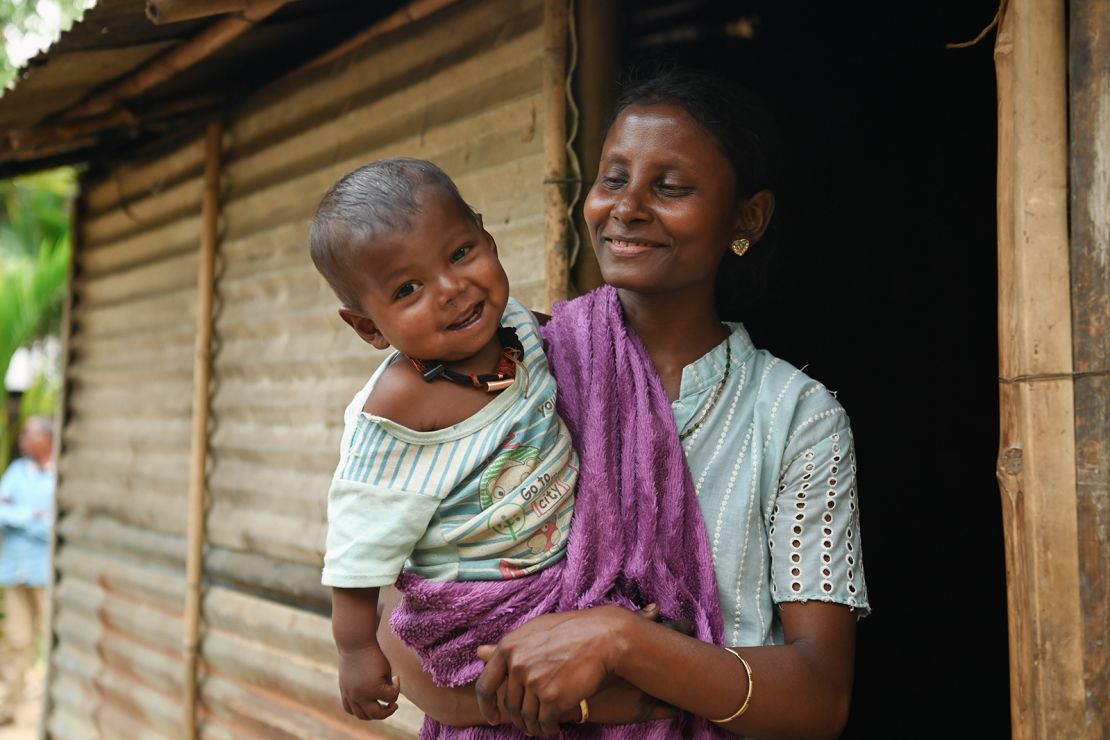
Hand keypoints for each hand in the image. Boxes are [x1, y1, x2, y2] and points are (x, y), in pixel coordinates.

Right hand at [337, 643, 400, 720]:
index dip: (397, 687)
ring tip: (380, 707)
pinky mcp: (344, 692)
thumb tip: (389, 700)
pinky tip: (365, 705)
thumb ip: (388, 687)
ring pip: (362, 716)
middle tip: (393, 704)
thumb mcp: (387, 670)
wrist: (355, 644)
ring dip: (373, 715)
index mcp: (374, 689)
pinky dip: (358, 711)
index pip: (392, 698)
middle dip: (388, 711)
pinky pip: (349, 709)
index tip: (396, 677)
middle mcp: (360, 695)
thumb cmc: (374, 656)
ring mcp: (350, 695)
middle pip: (377, 714)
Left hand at [475, 603, 659, 735]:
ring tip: (544, 726)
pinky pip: (545, 722)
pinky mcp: (553, 698)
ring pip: (527, 717)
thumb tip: (479, 652)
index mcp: (508, 647)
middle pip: (510, 705)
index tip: (493, 717)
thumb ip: (507, 647)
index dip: (487, 706)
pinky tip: (555, 726)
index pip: (485, 685)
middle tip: (529, 724)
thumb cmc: (570, 631)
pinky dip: (549, 728)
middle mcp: (517, 665)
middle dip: (519, 719)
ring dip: (534, 726)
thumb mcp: (533, 631)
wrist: (602, 637)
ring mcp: (534, 682)